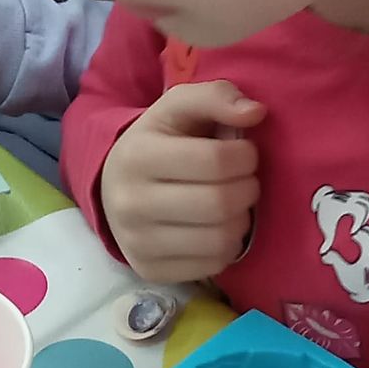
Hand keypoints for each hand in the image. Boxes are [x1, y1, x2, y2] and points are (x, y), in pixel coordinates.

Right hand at [98, 80, 264, 283]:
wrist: (112, 187)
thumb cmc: (158, 142)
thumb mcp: (178, 108)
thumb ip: (216, 97)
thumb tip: (255, 112)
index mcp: (138, 155)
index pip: (216, 160)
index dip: (246, 155)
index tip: (243, 152)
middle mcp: (130, 203)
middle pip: (220, 203)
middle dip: (248, 189)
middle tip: (244, 180)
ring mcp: (137, 242)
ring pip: (220, 239)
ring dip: (242, 220)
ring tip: (233, 204)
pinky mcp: (150, 270)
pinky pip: (212, 265)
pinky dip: (227, 246)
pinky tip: (218, 228)